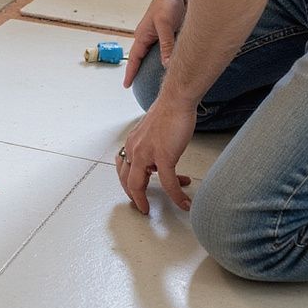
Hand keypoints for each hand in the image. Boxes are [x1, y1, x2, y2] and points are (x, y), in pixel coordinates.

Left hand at [116, 93, 195, 214]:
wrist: (176, 101)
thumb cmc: (168, 113)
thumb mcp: (152, 134)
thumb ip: (150, 149)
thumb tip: (158, 165)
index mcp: (132, 144)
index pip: (123, 170)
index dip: (128, 186)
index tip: (135, 195)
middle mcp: (134, 149)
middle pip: (127, 181)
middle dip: (134, 197)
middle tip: (143, 207)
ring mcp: (146, 154)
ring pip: (140, 185)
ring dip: (149, 199)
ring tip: (164, 206)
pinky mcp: (163, 156)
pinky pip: (168, 183)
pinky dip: (176, 195)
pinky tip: (184, 201)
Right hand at [122, 0, 186, 87]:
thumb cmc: (168, 4)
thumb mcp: (166, 26)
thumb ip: (167, 45)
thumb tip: (168, 65)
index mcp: (142, 35)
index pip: (134, 59)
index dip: (130, 73)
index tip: (126, 86)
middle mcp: (147, 36)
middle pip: (141, 58)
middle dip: (138, 71)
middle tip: (138, 87)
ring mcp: (156, 34)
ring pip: (152, 54)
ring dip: (152, 65)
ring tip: (153, 79)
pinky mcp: (167, 32)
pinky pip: (164, 48)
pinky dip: (164, 57)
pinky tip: (170, 63)